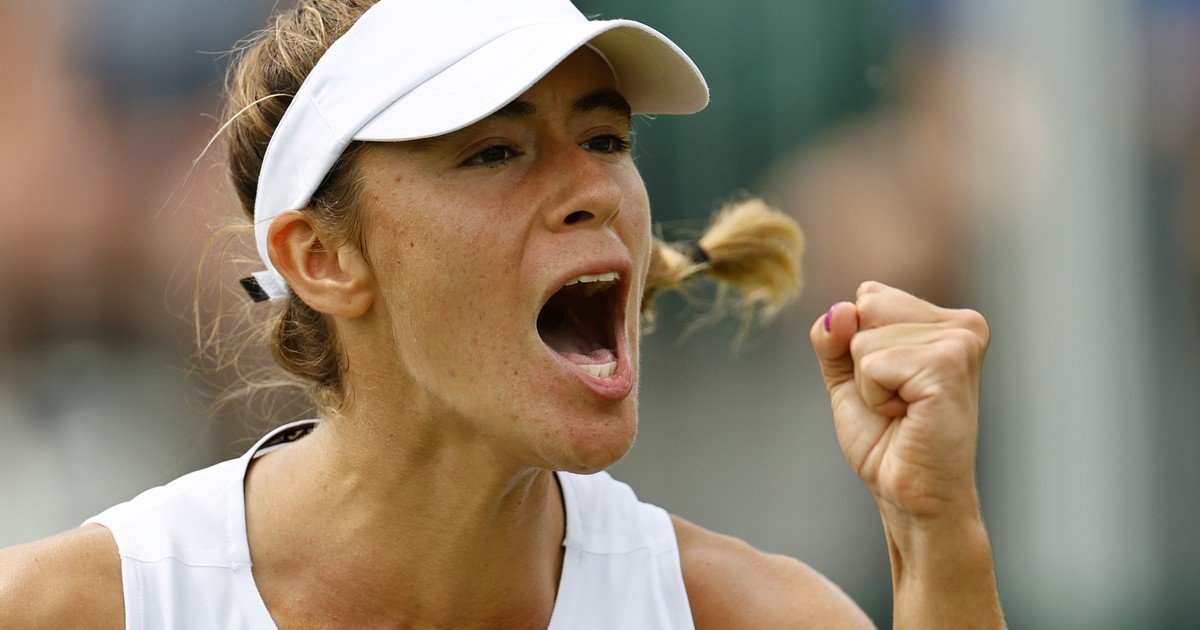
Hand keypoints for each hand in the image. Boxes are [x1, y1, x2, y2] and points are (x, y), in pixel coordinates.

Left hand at [809, 282, 989, 519]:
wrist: (910, 495)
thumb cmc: (886, 439)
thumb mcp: (847, 375)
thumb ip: (834, 336)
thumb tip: (841, 310)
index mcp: (945, 319)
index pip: (867, 295)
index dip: (856, 346)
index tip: (890, 384)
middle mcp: (962, 323)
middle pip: (864, 308)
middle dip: (861, 361)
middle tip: (896, 401)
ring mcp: (959, 341)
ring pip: (864, 338)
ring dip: (869, 384)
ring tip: (903, 411)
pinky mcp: (948, 364)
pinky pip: (872, 363)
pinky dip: (874, 396)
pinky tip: (907, 416)